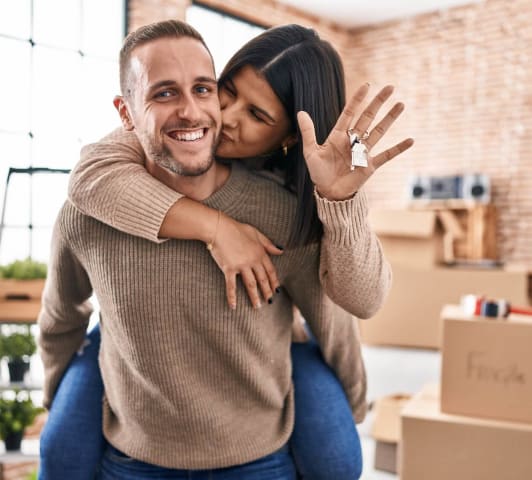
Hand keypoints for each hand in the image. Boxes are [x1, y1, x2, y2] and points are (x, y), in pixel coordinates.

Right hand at [208, 214, 282, 308]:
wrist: (219, 228)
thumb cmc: (236, 229)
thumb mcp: (256, 233)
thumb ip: (269, 244)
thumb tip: (281, 251)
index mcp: (260, 253)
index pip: (270, 270)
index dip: (274, 281)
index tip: (276, 290)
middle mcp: (252, 260)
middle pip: (262, 279)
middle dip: (267, 291)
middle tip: (269, 301)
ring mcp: (241, 265)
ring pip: (251, 284)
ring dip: (254, 297)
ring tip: (257, 306)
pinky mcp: (229, 268)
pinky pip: (231, 285)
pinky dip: (232, 297)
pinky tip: (233, 306)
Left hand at [297, 84, 413, 200]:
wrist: (328, 192)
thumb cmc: (319, 172)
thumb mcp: (311, 152)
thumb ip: (308, 132)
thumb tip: (301, 112)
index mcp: (339, 135)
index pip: (350, 113)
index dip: (358, 99)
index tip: (367, 85)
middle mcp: (353, 141)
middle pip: (368, 117)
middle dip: (378, 102)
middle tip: (390, 87)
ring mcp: (363, 152)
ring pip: (379, 132)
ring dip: (390, 119)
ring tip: (401, 105)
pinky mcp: (370, 166)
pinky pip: (386, 155)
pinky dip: (398, 149)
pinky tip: (411, 140)